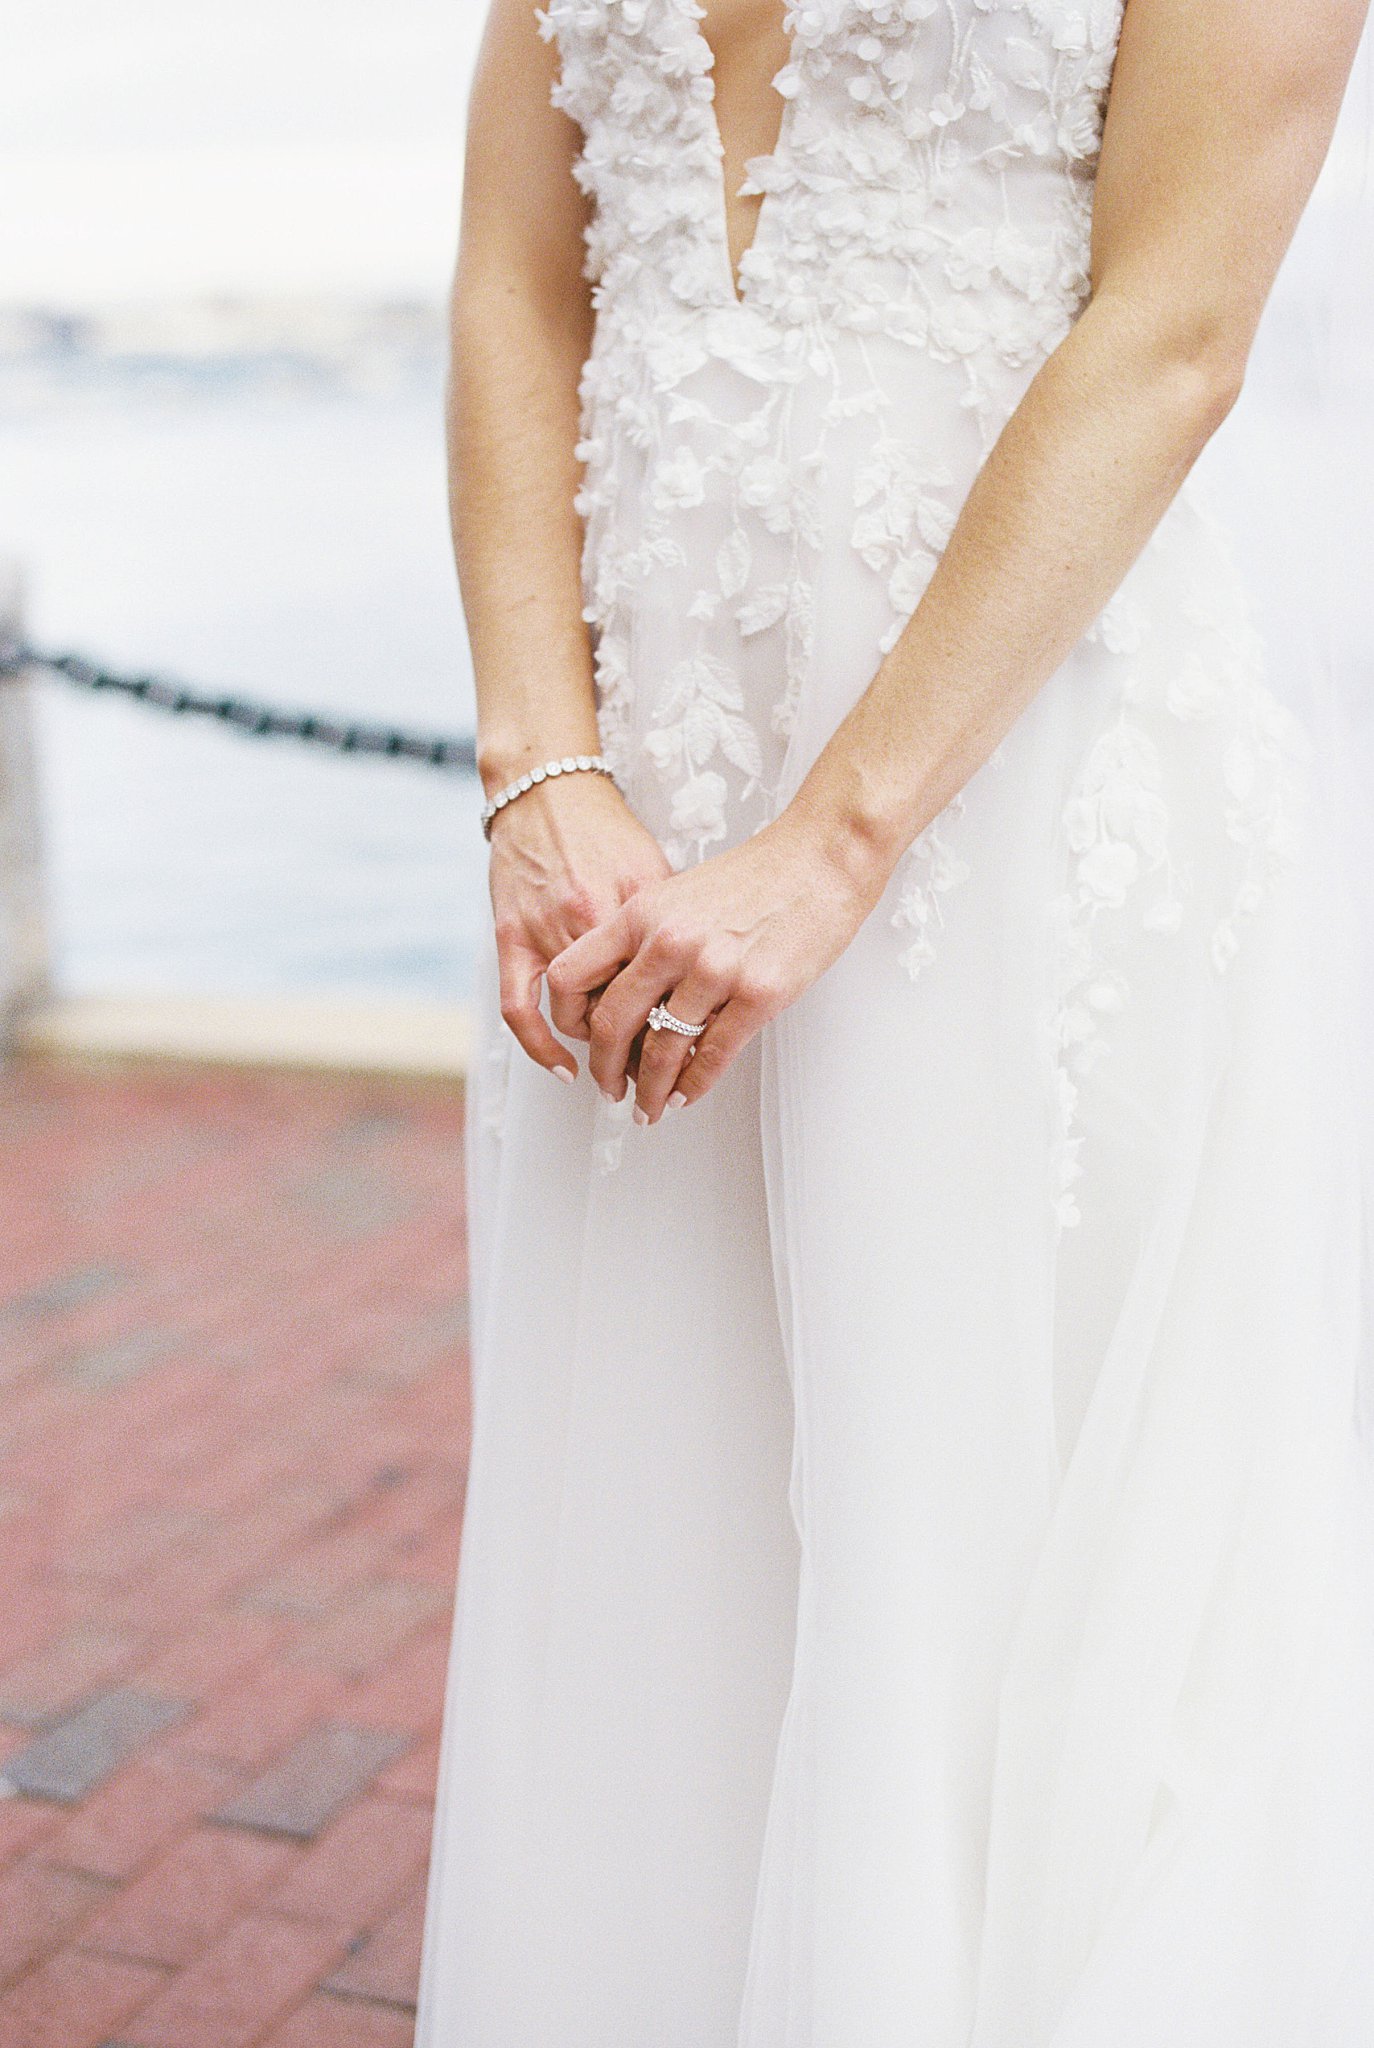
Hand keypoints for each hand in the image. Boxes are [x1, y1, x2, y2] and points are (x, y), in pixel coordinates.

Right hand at [487, 770, 671, 1080]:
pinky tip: (563, 1069)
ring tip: (619, 1067)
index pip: (665, 986)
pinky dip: (541, 1046)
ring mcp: (547, 930)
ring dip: (600, 1049)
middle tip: (660, 1075)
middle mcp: (590, 918)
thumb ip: (677, 922)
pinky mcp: (511, 936)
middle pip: (624, 1007)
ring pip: (578, 1015)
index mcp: (636, 905)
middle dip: (645, 1050)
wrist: (549, 793)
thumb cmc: (607, 830)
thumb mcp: (658, 871)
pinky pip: (520, 1008)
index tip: (694, 1051)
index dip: (682, 1027)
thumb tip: (706, 974)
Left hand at [546, 810, 884, 1123]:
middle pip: (611, 1024)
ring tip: (650, 1106)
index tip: (581, 1040)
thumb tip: (628, 996)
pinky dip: (694, 1085)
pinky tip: (686, 1094)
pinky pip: (712, 1055)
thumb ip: (647, 939)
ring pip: (661, 1050)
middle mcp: (669, 942)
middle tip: (610, 1088)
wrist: (821, 857)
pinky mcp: (757, 993)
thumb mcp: (679, 894)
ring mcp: (713, 969)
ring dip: (651, 1090)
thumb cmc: (758, 875)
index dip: (569, 1019)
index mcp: (641, 914)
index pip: (573, 976)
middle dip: (605, 1070)